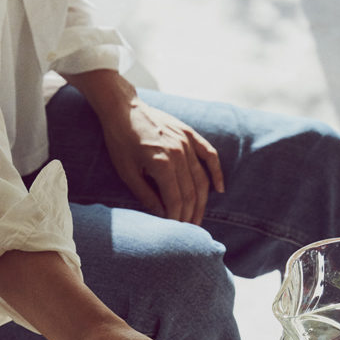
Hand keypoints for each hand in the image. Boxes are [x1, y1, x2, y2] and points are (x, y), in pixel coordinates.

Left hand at [64, 70, 223, 223]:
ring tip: (198, 219)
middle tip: (188, 231)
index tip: (175, 231)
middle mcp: (178, 153)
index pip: (176, 200)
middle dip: (190, 215)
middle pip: (191, 193)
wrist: (122, 107)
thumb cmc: (120, 141)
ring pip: (201, 179)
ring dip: (202, 202)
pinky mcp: (189, 134)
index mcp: (161, 163)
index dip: (177, 218)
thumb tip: (161, 216)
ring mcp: (186, 142)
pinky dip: (216, 173)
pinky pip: (209, 155)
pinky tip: (219, 189)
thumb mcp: (127, 172)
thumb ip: (145, 195)